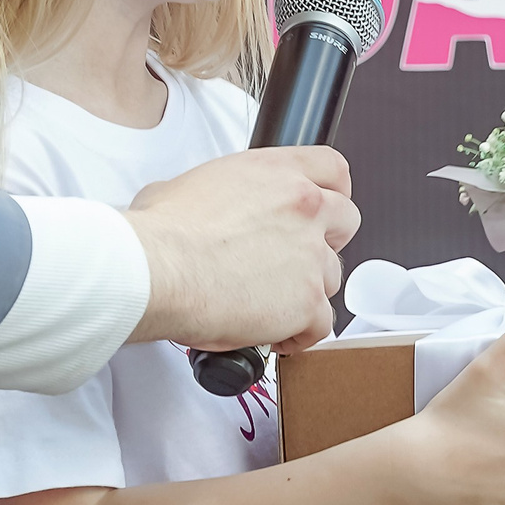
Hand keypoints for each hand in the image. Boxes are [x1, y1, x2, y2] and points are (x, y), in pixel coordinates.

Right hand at [124, 147, 358, 352]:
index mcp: (278, 173)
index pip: (332, 168)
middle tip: (295, 259)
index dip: (333, 190)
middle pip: (346, 222)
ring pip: (332, 277)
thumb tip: (197, 208)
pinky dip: (301, 334)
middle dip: (325, 242)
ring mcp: (311, 256)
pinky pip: (322, 323)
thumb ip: (214, 193)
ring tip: (269, 303)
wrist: (158, 271)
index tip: (324, 207)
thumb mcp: (182, 187)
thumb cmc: (161, 234)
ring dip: (307, 291)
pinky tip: (274, 335)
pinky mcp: (307, 302)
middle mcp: (304, 208)